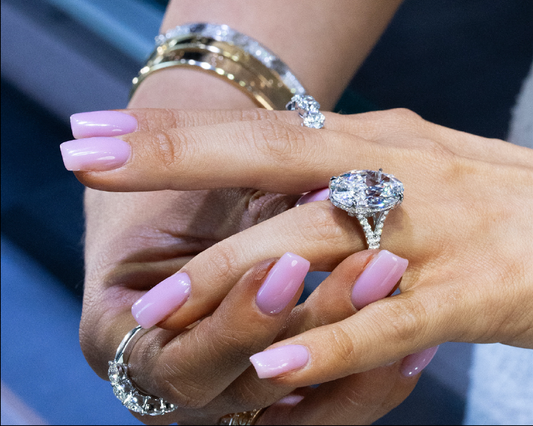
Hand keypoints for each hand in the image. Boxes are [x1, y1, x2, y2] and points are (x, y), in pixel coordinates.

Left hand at [63, 107, 532, 389]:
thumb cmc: (486, 194)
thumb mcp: (406, 164)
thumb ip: (338, 173)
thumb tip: (273, 181)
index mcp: (375, 140)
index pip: (258, 127)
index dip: (175, 129)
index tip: (94, 129)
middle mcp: (395, 170)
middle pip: (271, 159)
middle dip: (174, 161)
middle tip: (81, 165)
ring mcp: (432, 231)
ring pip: (319, 250)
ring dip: (235, 281)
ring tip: (158, 313)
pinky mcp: (473, 293)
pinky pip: (389, 322)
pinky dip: (330, 343)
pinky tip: (274, 367)